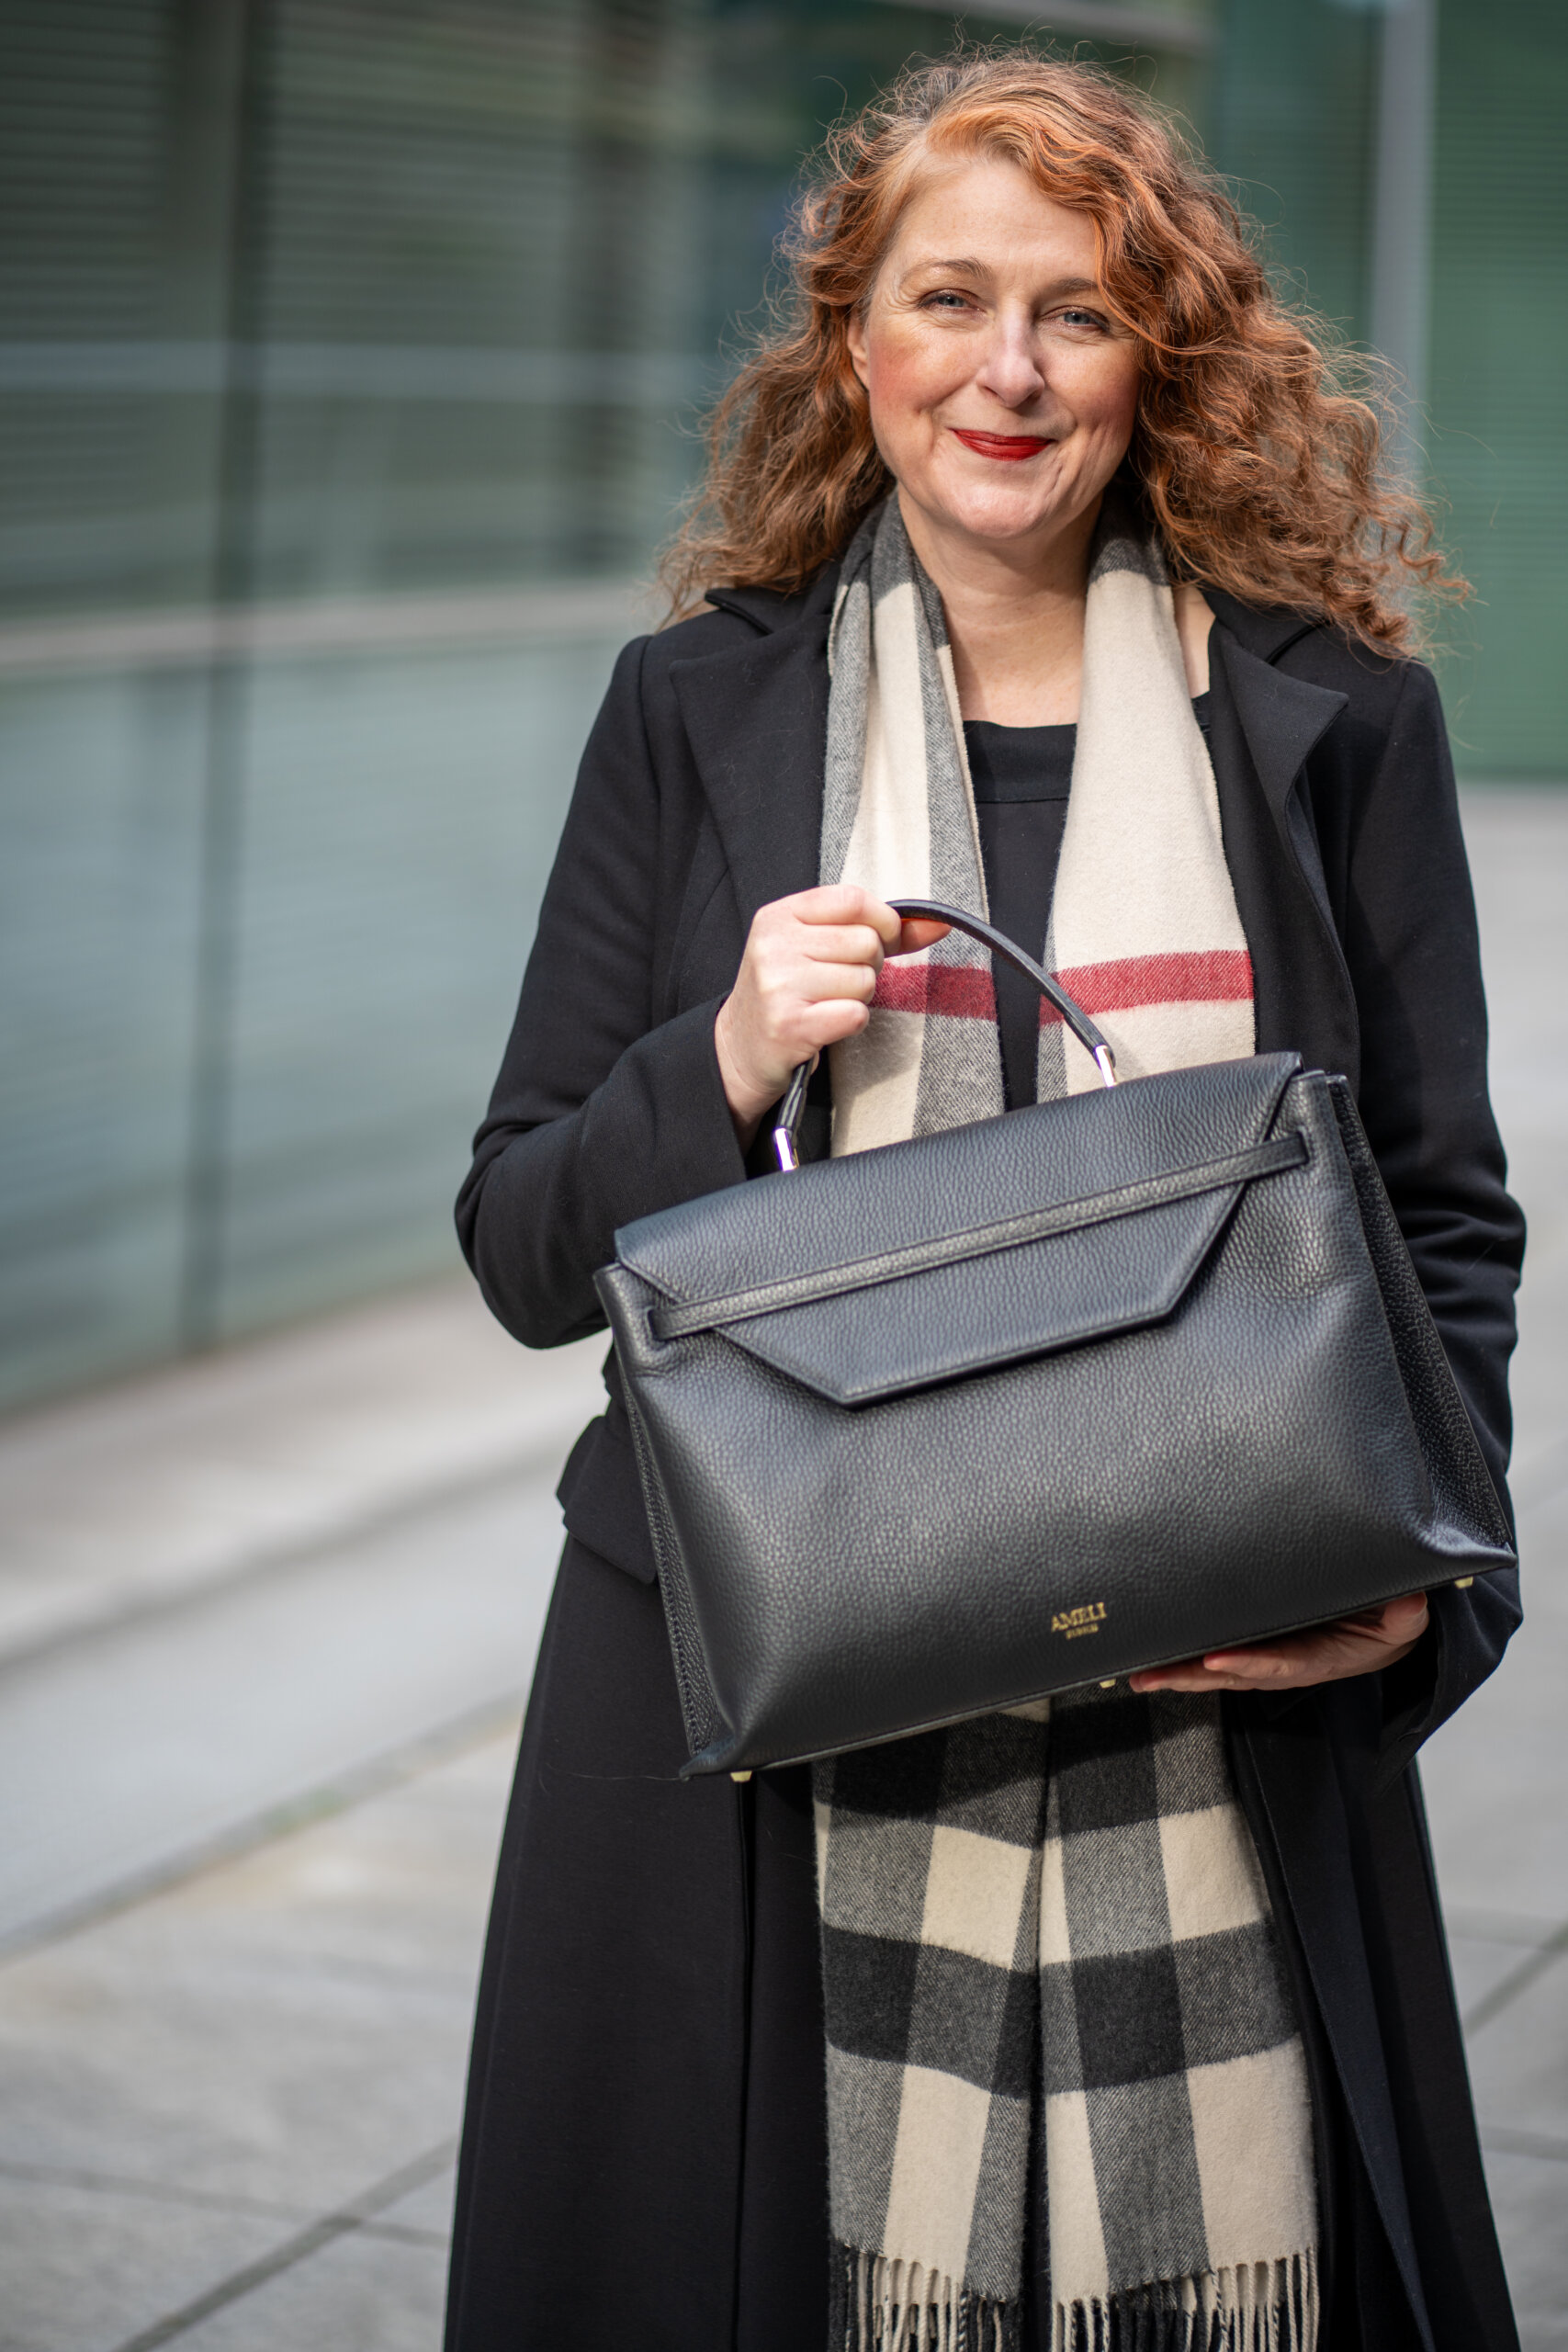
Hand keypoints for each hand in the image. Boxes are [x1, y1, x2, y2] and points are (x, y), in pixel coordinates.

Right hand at [714, 887, 947, 1143]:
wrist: (739, 1049)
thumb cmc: (788, 993)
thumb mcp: (816, 947)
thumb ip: (878, 931)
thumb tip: (939, 922)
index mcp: (779, 916)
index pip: (853, 899)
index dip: (882, 922)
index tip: (880, 940)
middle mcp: (774, 945)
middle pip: (866, 943)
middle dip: (869, 966)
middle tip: (840, 982)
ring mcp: (779, 985)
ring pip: (864, 979)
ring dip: (858, 997)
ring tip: (828, 1003)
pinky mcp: (789, 1025)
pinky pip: (855, 1014)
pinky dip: (851, 1022)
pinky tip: (826, 1023)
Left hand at [1127, 1593, 1429, 1695]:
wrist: (1390, 1623)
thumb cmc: (1394, 1618)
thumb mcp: (1408, 1617)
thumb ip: (1407, 1613)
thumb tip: (1408, 1604)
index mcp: (1326, 1657)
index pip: (1284, 1663)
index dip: (1251, 1664)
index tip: (1216, 1661)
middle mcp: (1292, 1662)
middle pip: (1236, 1674)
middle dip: (1191, 1676)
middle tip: (1147, 1676)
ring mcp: (1272, 1655)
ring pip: (1218, 1668)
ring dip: (1178, 1672)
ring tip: (1135, 1674)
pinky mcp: (1260, 1643)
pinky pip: (1219, 1652)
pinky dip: (1187, 1659)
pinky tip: (1152, 1657)